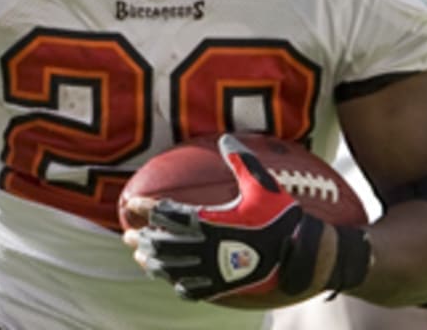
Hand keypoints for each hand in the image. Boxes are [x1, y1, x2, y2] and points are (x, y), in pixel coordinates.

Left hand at [120, 134, 324, 303]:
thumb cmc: (279, 216)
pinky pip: (190, 289)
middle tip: (127, 234)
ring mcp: (211, 271)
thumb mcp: (262, 183)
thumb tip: (226, 137)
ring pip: (171, 270)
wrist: (298, 253)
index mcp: (210, 222)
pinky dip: (175, 283)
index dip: (146, 208)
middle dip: (142, 238)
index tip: (132, 203)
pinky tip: (170, 279)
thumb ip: (241, 160)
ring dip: (153, 263)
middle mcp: (205, 249)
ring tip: (140, 257)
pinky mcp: (220, 287)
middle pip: (161, 245)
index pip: (167, 214)